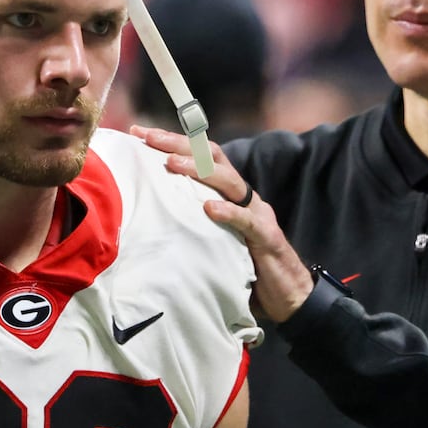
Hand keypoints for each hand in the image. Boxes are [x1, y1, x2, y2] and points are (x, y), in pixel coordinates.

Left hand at [130, 125, 314, 321]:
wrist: (288, 295)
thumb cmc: (244, 267)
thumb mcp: (211, 239)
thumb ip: (190, 223)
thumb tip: (147, 216)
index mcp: (229, 194)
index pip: (201, 156)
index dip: (172, 142)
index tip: (139, 133)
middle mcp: (244, 197)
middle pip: (213, 157)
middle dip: (179, 143)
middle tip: (148, 136)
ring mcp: (257, 214)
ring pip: (230, 181)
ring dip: (199, 169)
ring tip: (171, 164)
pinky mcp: (267, 237)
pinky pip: (247, 220)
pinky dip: (228, 212)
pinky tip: (209, 208)